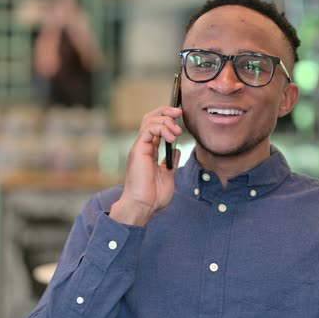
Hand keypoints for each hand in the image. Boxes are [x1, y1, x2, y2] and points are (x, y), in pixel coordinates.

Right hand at [109, 106, 182, 225]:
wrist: (143, 206)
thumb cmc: (152, 196)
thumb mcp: (168, 176)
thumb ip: (171, 163)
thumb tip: (177, 150)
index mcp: (148, 151)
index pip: (155, 126)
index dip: (167, 117)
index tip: (180, 116)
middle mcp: (142, 146)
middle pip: (151, 117)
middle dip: (166, 111)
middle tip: (180, 112)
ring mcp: (139, 147)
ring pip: (149, 120)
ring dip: (166, 120)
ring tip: (177, 131)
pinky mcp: (138, 149)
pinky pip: (148, 129)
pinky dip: (162, 128)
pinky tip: (171, 138)